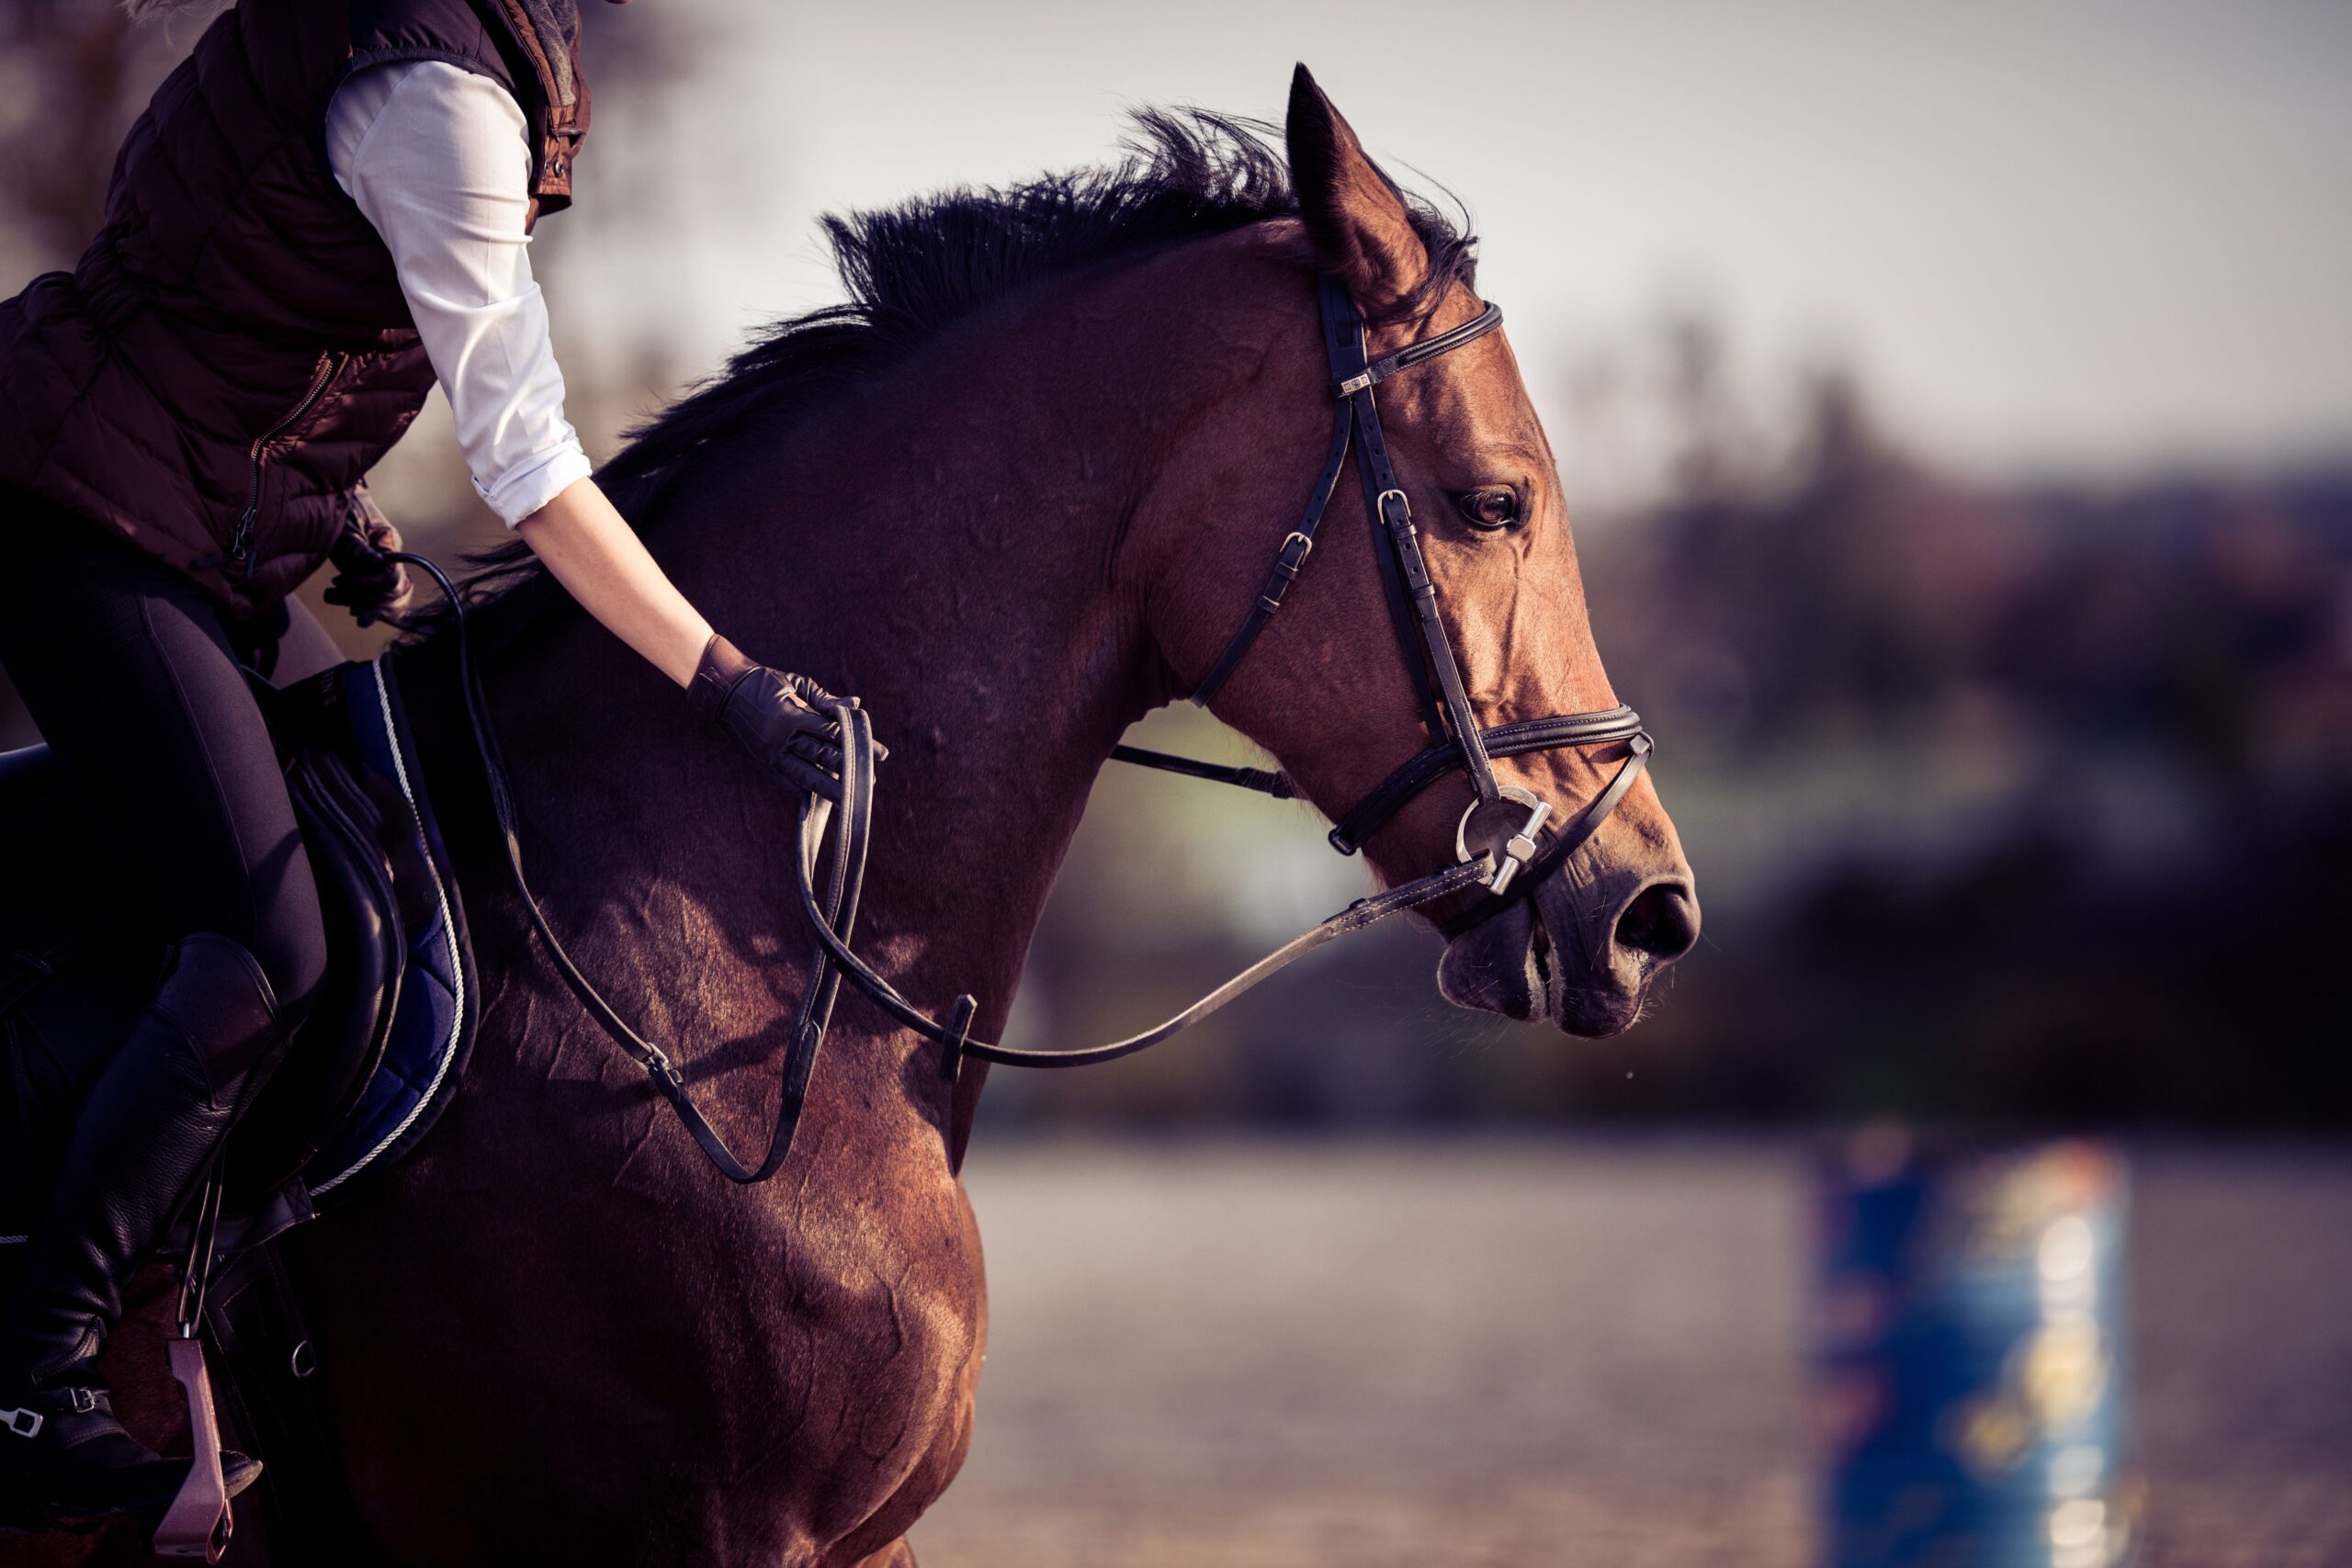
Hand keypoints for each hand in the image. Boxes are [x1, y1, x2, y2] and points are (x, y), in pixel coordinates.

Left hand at [324, 485, 411, 627]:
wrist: (335, 496)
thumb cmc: (341, 506)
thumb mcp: (346, 527)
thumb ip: (360, 548)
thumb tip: (378, 565)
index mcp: (390, 543)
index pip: (389, 575)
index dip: (368, 583)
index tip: (342, 581)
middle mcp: (388, 557)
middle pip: (387, 590)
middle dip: (361, 596)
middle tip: (333, 591)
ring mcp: (378, 565)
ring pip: (380, 596)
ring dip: (357, 602)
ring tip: (330, 597)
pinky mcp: (366, 570)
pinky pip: (370, 593)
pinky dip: (359, 601)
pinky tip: (347, 608)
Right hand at [689, 635, 881, 800]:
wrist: (724, 691)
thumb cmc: (765, 682)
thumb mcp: (797, 684)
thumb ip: (826, 700)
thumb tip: (855, 706)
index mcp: (792, 715)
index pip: (832, 733)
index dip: (857, 743)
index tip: (880, 753)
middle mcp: (781, 738)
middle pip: (822, 756)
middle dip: (848, 768)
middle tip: (871, 780)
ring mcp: (770, 754)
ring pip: (805, 775)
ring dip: (829, 788)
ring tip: (849, 799)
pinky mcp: (761, 764)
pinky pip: (785, 782)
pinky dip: (802, 791)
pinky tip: (819, 801)